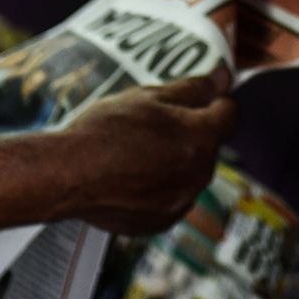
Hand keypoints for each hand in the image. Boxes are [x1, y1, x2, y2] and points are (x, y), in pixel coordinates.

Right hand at [62, 75, 236, 234]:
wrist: (69, 175)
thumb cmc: (105, 131)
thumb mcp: (148, 97)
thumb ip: (192, 88)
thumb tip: (222, 76)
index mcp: (200, 138)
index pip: (230, 114)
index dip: (215, 101)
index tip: (199, 97)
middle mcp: (199, 174)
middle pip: (209, 145)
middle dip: (189, 132)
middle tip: (154, 123)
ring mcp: (181, 201)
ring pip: (190, 172)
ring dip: (175, 160)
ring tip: (137, 151)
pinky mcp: (162, 221)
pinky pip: (172, 197)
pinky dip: (159, 186)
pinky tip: (131, 175)